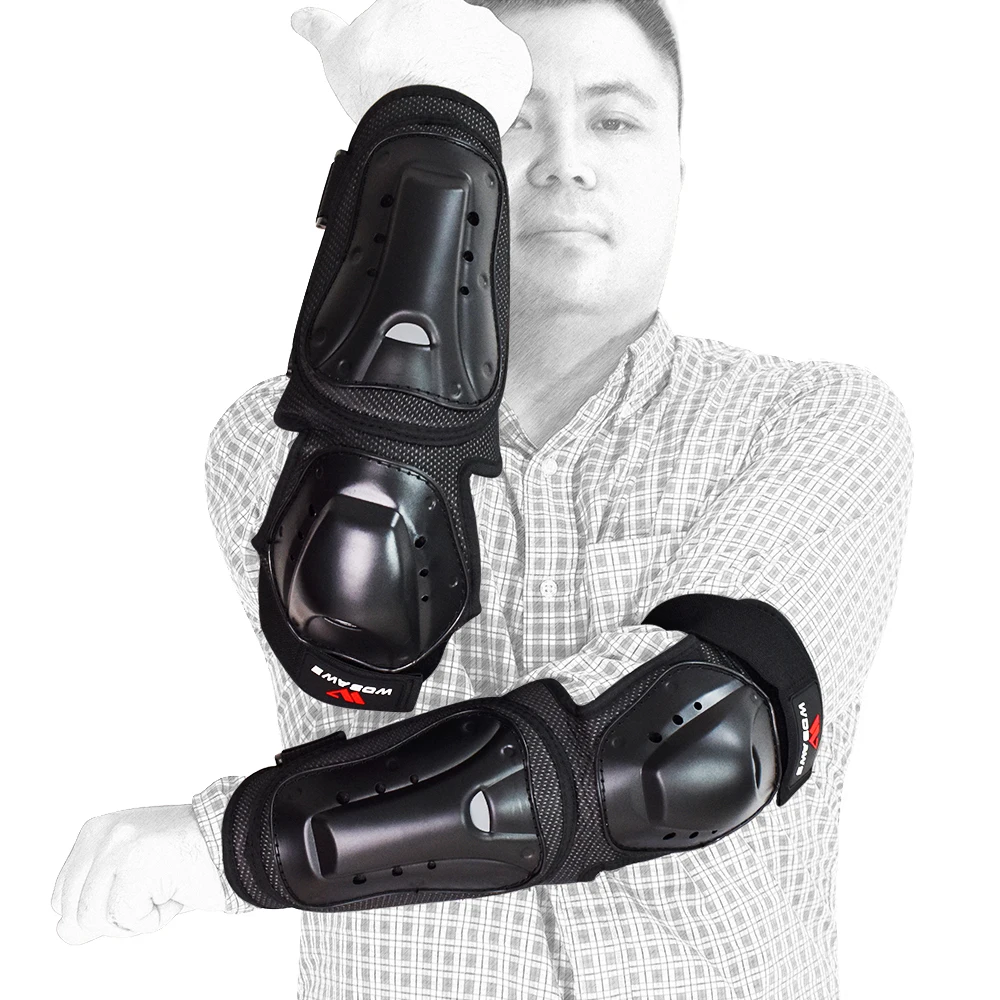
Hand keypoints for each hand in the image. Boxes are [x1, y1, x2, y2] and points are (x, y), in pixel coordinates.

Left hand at [51, 803, 226, 943]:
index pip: (61, 897)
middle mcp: (103, 834)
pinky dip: (155, 918)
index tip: (138, 889)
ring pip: (94, 919)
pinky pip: (126, 917)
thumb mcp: (131, 881)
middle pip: (72, 912)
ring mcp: (118, 845)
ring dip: (137, 918)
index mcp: (96, 832)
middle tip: (153, 892)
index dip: (101, 910)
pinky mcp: (136, 860)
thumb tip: (65, 932)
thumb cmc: (191, 860)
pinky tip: (174, 890)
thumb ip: (94, 903)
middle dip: (115, 918)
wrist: (239, 842)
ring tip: (164, 889)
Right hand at [290, 0, 531, 131]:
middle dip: (438, 64)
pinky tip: (475, 110)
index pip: (416, 21)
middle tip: (423, 98)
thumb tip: (299, 19)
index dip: (409, 50)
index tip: (405, 71)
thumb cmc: (383, 88)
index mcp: (416, 1)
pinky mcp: (515, 62)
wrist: (426, 120)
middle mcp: (457, 6)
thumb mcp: (338, 54)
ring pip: (479, 56)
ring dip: (469, 78)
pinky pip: (509, 75)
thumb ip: (320, 29)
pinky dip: (498, 92)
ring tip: (448, 111)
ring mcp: (488, 32)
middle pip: (448, 38)